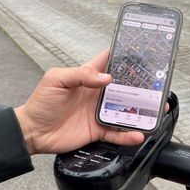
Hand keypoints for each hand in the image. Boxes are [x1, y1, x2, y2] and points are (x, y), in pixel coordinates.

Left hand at [14, 50, 144, 154]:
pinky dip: (128, 135)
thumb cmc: (41, 103)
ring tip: (157, 111)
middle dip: (141, 86)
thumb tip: (105, 77)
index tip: (141, 54)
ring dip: (141, 112)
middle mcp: (97, 94)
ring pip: (126, 111)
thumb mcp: (56, 80)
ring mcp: (99, 113)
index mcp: (88, 77)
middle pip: (124, 88)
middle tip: (157, 86)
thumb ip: (80, 74)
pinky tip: (138, 134)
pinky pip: (117, 133)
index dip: (124, 57)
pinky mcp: (98, 131)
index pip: (109, 62)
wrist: (33, 132)